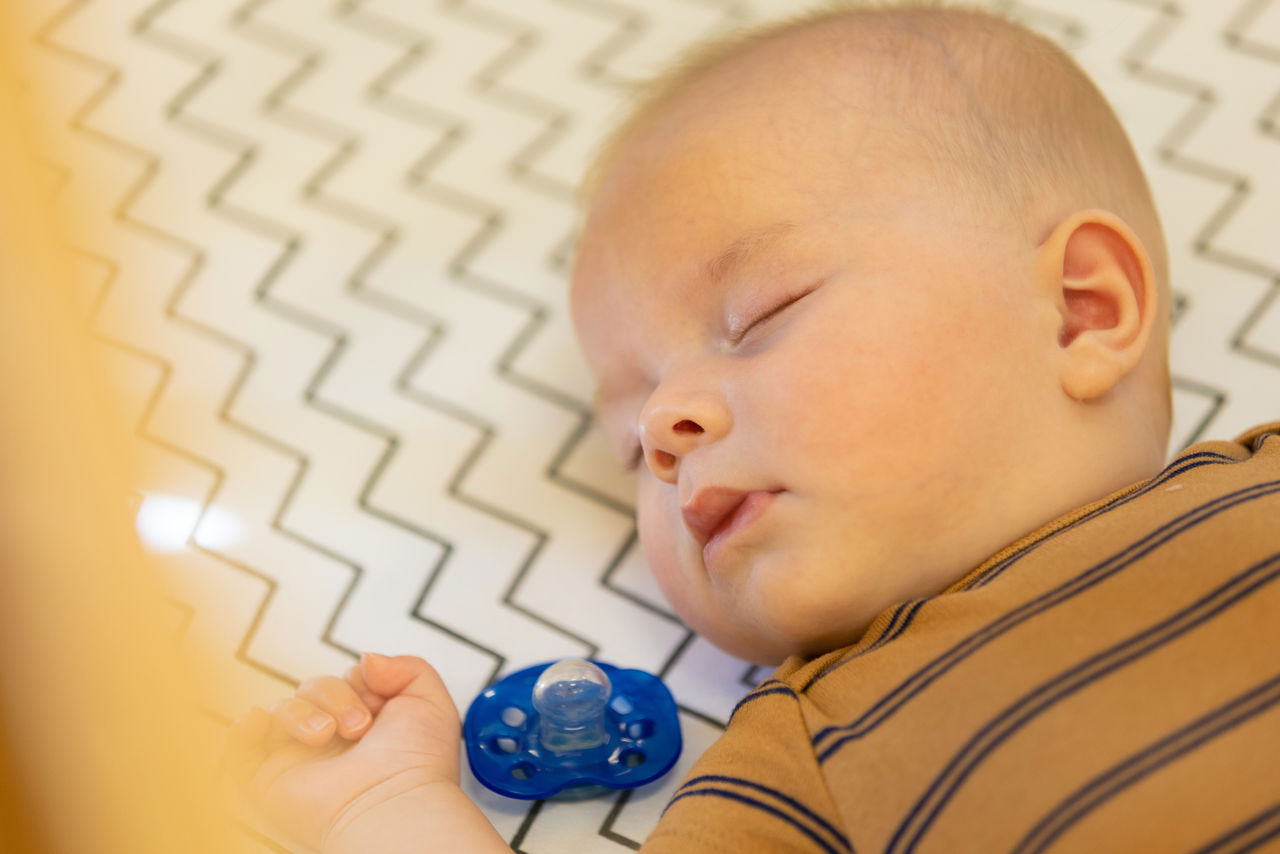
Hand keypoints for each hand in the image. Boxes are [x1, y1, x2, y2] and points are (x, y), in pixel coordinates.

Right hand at [223, 653, 461, 850]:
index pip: (344, 679)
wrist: (394, 804)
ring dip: (300, 712)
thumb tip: (367, 659)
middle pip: (312, 688)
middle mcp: (332, 739)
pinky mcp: (270, 779)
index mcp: (365, 722)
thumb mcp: (429, 700)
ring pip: (281, 708)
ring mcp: (299, 758)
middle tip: (357, 727)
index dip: (357, 681)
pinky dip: (242, 729)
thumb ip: (406, 666)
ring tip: (324, 735)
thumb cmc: (417, 764)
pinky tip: (257, 721)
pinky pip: (239, 749)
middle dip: (334, 695)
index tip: (377, 701)